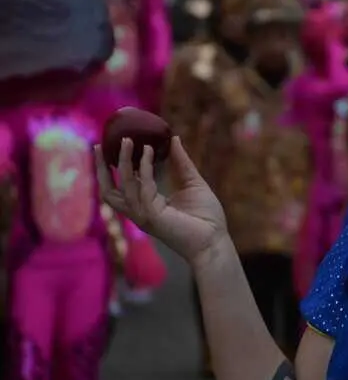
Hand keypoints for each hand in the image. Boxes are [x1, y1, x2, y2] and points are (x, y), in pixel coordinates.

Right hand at [95, 136, 227, 265]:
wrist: (215, 240)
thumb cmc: (206, 217)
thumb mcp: (193, 183)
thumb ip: (181, 162)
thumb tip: (173, 138)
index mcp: (145, 205)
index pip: (119, 187)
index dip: (110, 170)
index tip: (109, 148)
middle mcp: (139, 211)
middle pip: (108, 191)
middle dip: (101, 169)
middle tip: (100, 145)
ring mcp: (143, 215)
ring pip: (124, 186)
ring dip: (125, 161)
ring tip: (129, 140)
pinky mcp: (151, 216)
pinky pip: (144, 187)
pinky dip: (145, 167)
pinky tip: (149, 151)